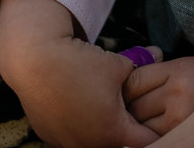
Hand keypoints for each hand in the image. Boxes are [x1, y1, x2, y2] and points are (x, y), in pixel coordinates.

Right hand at [0, 0, 159, 147]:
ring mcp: (67, 143)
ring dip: (100, 126)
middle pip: (118, 142)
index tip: (154, 116)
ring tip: (97, 100)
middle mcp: (90, 145)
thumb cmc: (79, 62)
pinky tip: (74, 102)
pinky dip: (77, 124)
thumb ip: (142, 68)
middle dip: (125, 125)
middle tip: (124, 104)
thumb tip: (160, 55)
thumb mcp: (118, 64)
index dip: (153, 127)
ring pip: (93, 140)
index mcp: (113, 132)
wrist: (33, 59)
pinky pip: (71, 135)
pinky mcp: (49, 136)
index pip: (147, 141)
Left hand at [124, 56, 193, 135]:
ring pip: (144, 127)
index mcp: (178, 70)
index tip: (126, 92)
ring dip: (142, 126)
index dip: (125, 88)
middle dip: (131, 109)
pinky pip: (158, 139)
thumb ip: (158, 71)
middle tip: (135, 109)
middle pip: (135, 106)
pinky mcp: (188, 135)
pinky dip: (155, 137)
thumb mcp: (186, 65)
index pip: (134, 81)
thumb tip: (126, 76)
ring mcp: (183, 119)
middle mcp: (179, 94)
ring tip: (150, 120)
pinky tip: (161, 130)